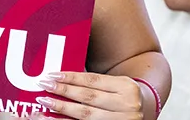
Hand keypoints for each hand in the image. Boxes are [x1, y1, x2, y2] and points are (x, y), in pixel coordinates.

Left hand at [33, 72, 147, 119]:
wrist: (144, 110)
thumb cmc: (123, 95)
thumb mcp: (116, 83)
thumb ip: (94, 82)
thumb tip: (61, 77)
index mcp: (127, 88)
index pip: (93, 81)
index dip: (71, 78)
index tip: (52, 75)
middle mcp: (128, 106)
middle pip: (89, 97)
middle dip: (64, 91)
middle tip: (45, 85)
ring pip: (87, 115)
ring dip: (63, 108)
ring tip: (46, 101)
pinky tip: (55, 117)